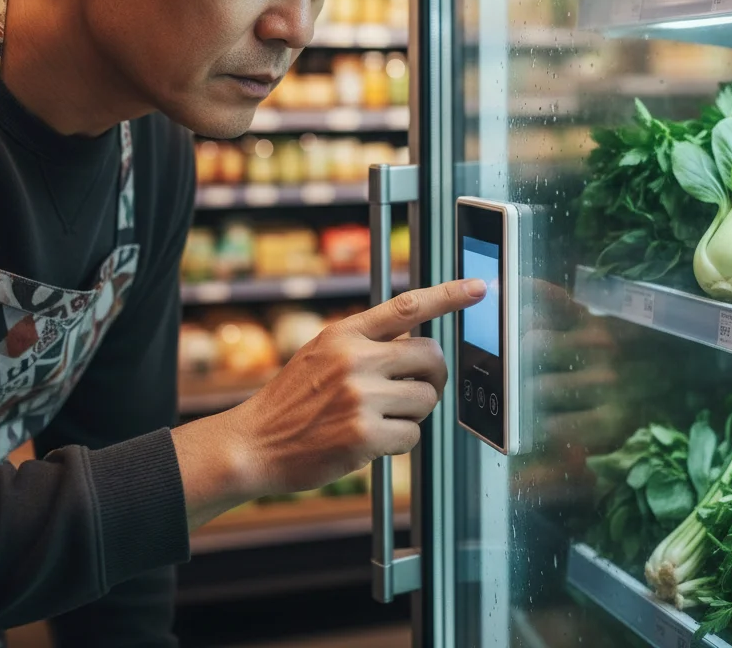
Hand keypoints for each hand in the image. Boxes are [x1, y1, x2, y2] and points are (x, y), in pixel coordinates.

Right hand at [173, 278, 485, 527]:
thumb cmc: (292, 400)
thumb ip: (365, 343)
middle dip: (432, 376)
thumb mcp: (321, 352)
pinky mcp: (363, 435)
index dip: (448, 295)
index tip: (478, 288)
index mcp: (345, 333)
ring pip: (426, 399)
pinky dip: (400, 441)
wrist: (253, 443)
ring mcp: (360, 397)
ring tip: (382, 417)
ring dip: (414, 413)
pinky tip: (372, 440)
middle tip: (415, 388)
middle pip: (430, 357)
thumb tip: (416, 343)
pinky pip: (412, 435)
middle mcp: (355, 359)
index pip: (407, 306)